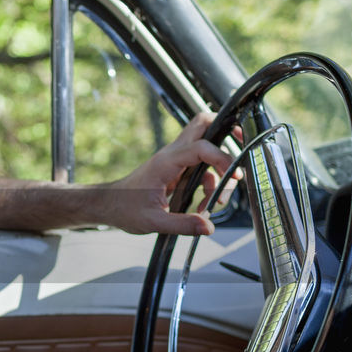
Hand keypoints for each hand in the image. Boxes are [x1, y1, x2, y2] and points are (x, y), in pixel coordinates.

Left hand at [103, 112, 239, 235]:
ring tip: (216, 202)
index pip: (201, 146)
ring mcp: (175, 160)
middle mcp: (172, 155)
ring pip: (207, 148)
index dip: (221, 157)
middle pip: (203, 124)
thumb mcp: (153, 221)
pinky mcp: (177, 170)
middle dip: (226, 129)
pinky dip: (209, 185)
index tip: (232, 176)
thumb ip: (183, 224)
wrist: (108, 205)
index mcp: (166, 162)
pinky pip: (201, 169)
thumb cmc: (124, 208)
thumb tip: (208, 227)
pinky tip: (203, 207)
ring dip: (219, 172)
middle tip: (242, 143)